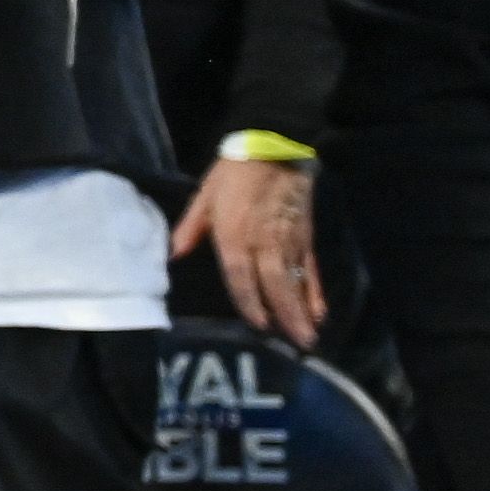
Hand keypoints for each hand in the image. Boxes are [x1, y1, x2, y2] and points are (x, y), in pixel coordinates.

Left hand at [170, 150, 322, 346]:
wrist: (273, 145)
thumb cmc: (234, 172)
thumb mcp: (205, 197)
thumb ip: (190, 229)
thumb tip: (170, 255)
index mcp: (233, 234)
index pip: (240, 276)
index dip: (249, 302)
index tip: (258, 324)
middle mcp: (263, 242)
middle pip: (274, 285)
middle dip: (285, 316)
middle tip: (295, 345)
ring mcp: (288, 240)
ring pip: (295, 281)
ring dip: (302, 310)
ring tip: (308, 337)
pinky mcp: (305, 235)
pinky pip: (310, 267)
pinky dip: (316, 290)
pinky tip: (320, 310)